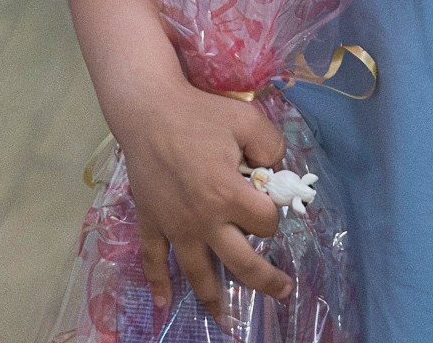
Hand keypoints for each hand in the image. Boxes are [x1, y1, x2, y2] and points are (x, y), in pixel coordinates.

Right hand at [117, 86, 290, 317]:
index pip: (266, 222)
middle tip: (283, 291)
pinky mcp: (151, 223)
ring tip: (226, 319)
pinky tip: (163, 303)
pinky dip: (157, 284)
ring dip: (214, 298)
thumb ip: (272, 146)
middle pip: (240, 263)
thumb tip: (277, 170)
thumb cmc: (200, 114)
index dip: (274, 213)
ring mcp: (174, 227)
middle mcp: (203, 220)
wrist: (149, 113)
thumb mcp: (249, 120)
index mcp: (229, 196)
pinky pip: (153, 261)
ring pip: (197, 272)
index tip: (271, 200)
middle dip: (265, 280)